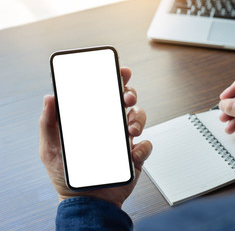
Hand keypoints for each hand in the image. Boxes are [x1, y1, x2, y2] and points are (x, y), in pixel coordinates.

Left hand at [39, 67, 151, 207]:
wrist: (87, 202)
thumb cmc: (67, 177)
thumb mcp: (51, 148)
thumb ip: (48, 123)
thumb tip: (49, 98)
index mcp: (93, 122)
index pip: (105, 95)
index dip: (115, 80)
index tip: (121, 71)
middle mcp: (110, 127)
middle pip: (126, 101)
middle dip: (130, 94)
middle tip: (125, 98)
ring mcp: (124, 141)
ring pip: (139, 118)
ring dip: (138, 119)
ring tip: (129, 130)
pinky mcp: (135, 156)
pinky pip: (146, 145)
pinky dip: (143, 147)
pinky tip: (132, 154)